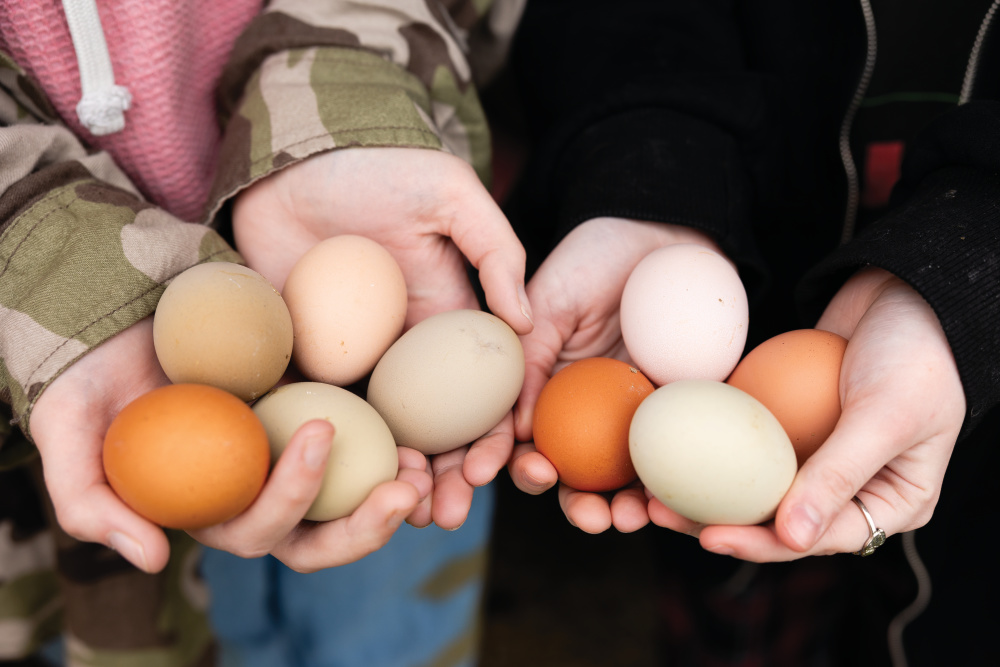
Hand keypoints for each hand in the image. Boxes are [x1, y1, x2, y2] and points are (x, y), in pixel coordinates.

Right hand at [30, 317, 431, 573]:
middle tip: (404, 491)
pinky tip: (419, 425)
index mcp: (214, 511)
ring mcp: (293, 461)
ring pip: (353, 501)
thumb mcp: (69, 431)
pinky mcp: (319, 419)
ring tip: (422, 465)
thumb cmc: (94, 378)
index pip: (261, 530)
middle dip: (366, 527)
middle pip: (321, 538)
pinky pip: (366, 444)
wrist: (127, 322)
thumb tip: (154, 557)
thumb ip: (90, 502)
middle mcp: (260, 495)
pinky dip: (395, 444)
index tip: (317, 433)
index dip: (293, 498)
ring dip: (394, 495)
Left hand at [232, 147, 532, 527]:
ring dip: (391, 477)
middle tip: (447, 515)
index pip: (479, 392)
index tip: (491, 470)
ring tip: (400, 514)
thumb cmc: (382, 169)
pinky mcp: (303, 356)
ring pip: (379, 432)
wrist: (297, 159)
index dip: (492, 436)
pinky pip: (318, 407)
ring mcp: (355, 358)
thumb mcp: (451, 197)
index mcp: (447, 321)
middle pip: (433, 429)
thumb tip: (527, 322)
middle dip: (445, 477)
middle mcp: (406, 351)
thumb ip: (496, 251)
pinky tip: (338, 484)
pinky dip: (330, 447)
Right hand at [507, 217, 723, 532]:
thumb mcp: (548, 303)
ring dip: (619, 507)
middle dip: (576, 505)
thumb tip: (516, 431)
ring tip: (625, 518)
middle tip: (587, 514)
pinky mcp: (679, 411)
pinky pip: (672, 456)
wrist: (661, 234)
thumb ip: (529, 360)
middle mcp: (584, 412)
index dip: (506, 465)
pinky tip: (664, 499)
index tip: (508, 476)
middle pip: (573, 473)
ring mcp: (632, 416)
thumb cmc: (592, 259)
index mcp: (545, 390)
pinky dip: (667, 485)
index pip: (519, 439)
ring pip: (621, 477)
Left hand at [663, 267, 965, 560]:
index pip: (818, 538)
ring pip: (754, 484)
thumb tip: (790, 539)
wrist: (908, 288)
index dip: (761, 544)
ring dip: (704, 488)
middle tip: (661, 513)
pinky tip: (668, 442)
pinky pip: (747, 439)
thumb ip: (837, 477)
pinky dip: (711, 443)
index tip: (708, 537)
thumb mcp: (885, 417)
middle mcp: (853, 487)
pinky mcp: (791, 421)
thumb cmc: (917, 353)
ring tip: (651, 488)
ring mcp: (818, 453)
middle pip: (777, 519)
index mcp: (892, 504)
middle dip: (717, 521)